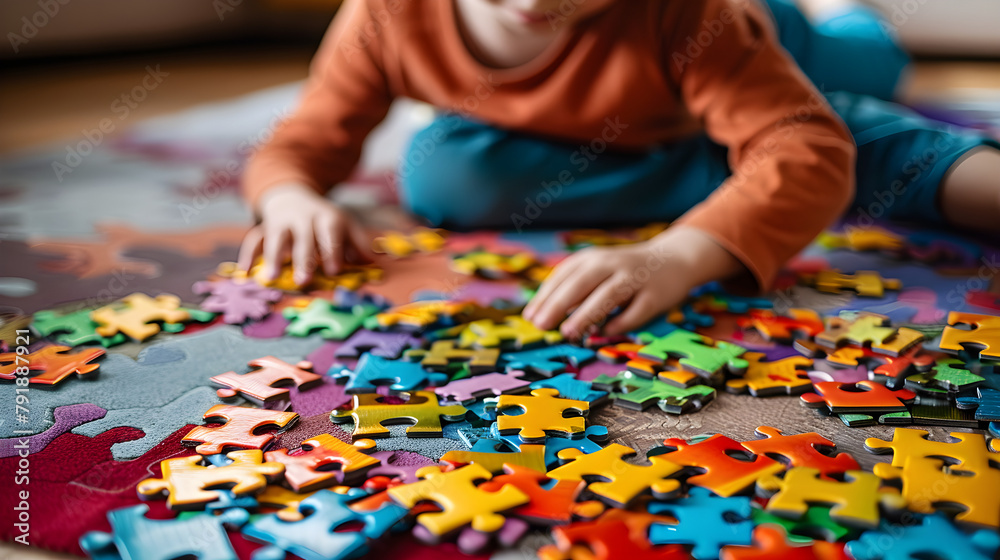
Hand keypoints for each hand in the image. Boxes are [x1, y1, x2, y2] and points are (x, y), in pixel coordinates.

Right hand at [238, 183, 374, 285]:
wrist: (292, 195)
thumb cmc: (324, 220)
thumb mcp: (344, 224)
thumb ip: (358, 243)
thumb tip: (373, 262)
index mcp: (327, 218)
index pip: (330, 234)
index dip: (332, 251)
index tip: (333, 270)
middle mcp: (303, 219)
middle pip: (303, 239)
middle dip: (303, 260)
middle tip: (304, 281)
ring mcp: (282, 222)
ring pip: (276, 239)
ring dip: (272, 258)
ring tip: (270, 279)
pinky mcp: (264, 228)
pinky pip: (253, 240)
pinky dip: (247, 256)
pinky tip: (244, 273)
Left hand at [523, 227, 742, 337]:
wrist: (674, 259)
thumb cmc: (624, 271)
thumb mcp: (597, 271)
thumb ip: (574, 288)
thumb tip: (544, 315)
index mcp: (593, 258)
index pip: (564, 276)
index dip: (545, 296)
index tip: (530, 317)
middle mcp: (612, 264)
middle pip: (581, 282)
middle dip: (559, 304)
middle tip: (541, 324)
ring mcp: (635, 278)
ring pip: (607, 295)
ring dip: (586, 314)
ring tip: (567, 332)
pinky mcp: (655, 294)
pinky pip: (635, 311)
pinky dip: (619, 323)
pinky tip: (604, 334)